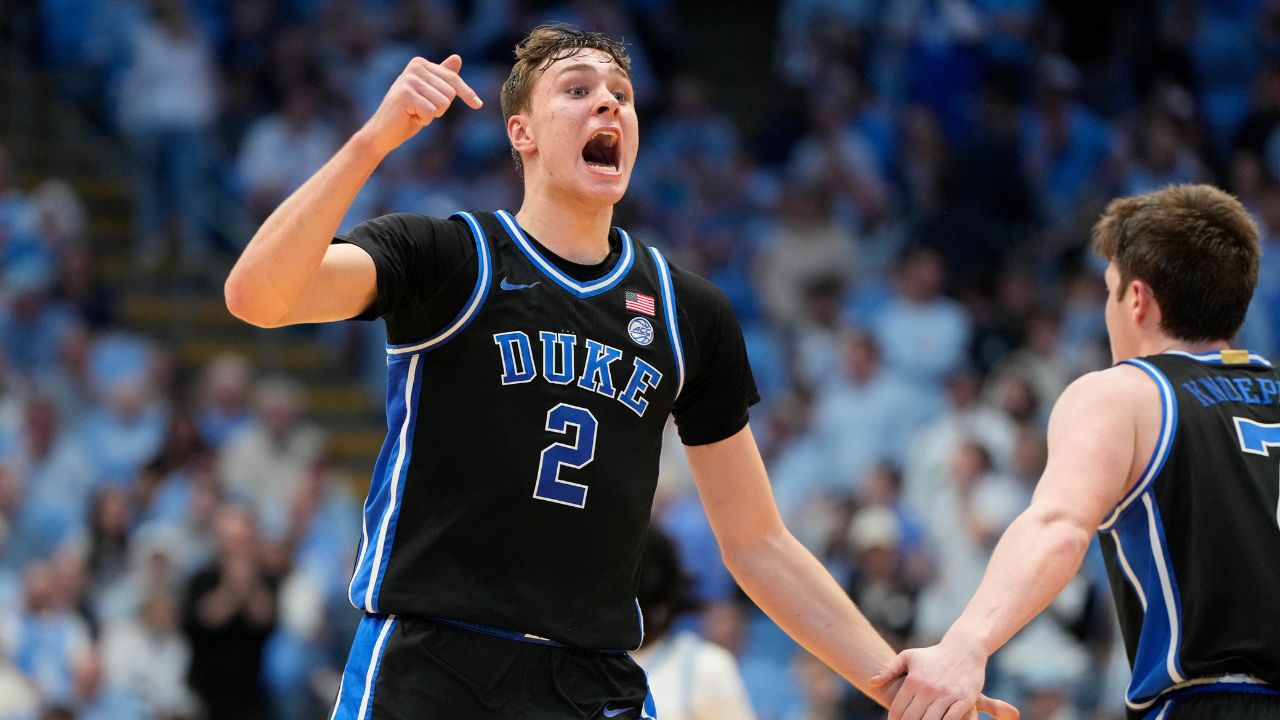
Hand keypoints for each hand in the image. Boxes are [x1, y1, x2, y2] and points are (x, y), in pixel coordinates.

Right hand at [359, 55, 482, 155]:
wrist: (382, 133)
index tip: (478, 105)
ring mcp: (409, 79)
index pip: (453, 79)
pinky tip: (410, 117)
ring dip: (432, 115)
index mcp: (420, 64)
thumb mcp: (429, 95)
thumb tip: (457, 58)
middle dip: (441, 108)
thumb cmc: (407, 114)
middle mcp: (415, 67)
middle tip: (421, 111)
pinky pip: (431, 112)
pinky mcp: (405, 94)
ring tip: (414, 113)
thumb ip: (441, 77)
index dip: (467, 94)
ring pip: (443, 102)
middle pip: (450, 92)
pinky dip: (423, 120)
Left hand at [869, 642, 1018, 719]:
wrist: (964, 649)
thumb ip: (889, 669)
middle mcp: (928, 689)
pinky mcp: (965, 700)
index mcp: (913, 681)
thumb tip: (871, 683)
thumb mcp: (909, 656)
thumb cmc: (933, 655)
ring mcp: (947, 696)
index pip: (898, 709)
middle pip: (912, 719)